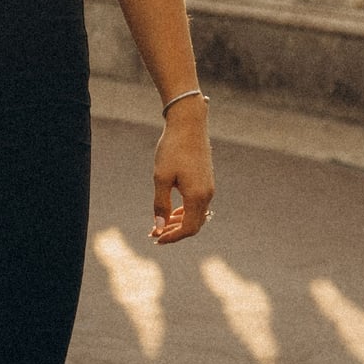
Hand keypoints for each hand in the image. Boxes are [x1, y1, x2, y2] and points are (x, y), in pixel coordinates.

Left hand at [150, 99, 213, 243]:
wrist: (189, 124)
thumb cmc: (172, 149)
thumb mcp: (161, 177)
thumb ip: (160, 203)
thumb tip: (159, 226)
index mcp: (197, 196)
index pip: (188, 228)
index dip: (172, 237)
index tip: (156, 238)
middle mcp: (207, 195)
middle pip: (194, 225)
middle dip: (175, 232)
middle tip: (155, 233)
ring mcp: (208, 187)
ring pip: (197, 215)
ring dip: (180, 222)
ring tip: (161, 224)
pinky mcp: (206, 180)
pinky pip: (198, 204)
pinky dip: (185, 211)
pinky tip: (173, 210)